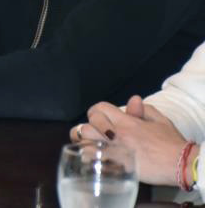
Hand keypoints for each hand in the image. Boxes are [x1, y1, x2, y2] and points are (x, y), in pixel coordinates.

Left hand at [72, 96, 188, 184]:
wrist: (181, 163)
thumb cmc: (171, 142)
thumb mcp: (160, 120)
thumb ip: (144, 109)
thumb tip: (133, 99)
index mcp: (126, 121)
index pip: (99, 108)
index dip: (96, 112)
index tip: (99, 119)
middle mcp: (117, 134)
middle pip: (87, 126)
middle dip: (86, 129)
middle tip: (93, 135)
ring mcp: (116, 150)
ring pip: (86, 143)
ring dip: (86, 144)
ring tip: (91, 147)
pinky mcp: (117, 166)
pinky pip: (94, 161)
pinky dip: (91, 160)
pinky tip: (95, 160)